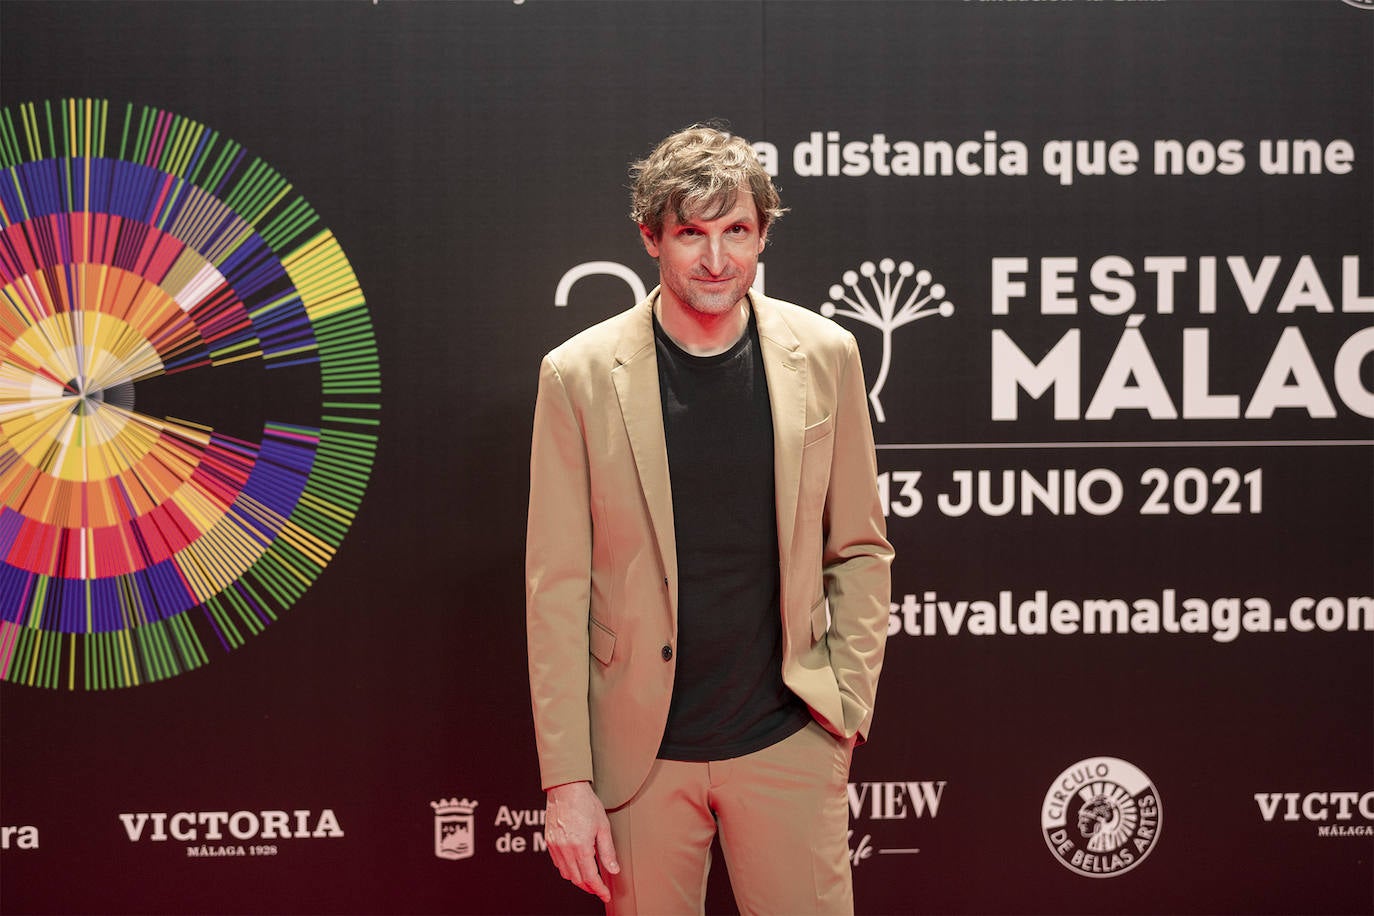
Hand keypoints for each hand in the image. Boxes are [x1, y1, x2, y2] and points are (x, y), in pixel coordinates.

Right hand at [543, 781, 619, 901]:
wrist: (566, 788)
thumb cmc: (585, 803)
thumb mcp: (603, 826)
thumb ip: (607, 851)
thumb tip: (613, 869)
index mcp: (580, 846)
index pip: (590, 877)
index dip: (599, 889)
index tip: (605, 894)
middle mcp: (565, 849)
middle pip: (577, 879)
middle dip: (589, 887)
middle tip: (599, 888)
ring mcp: (555, 846)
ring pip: (566, 873)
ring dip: (578, 879)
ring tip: (589, 878)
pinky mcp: (549, 842)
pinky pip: (558, 864)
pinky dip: (567, 869)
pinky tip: (576, 865)